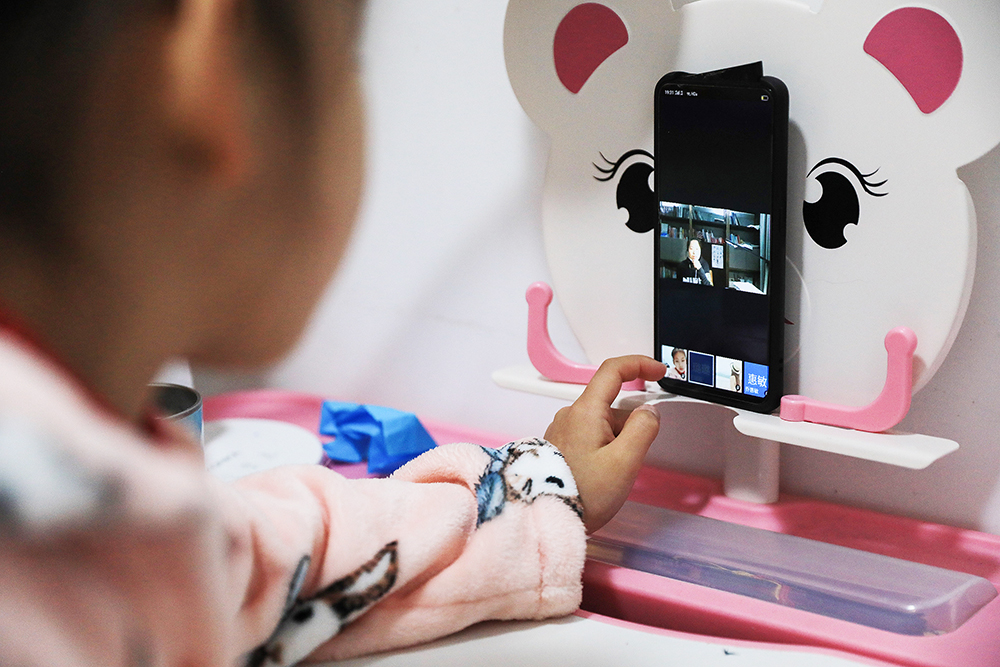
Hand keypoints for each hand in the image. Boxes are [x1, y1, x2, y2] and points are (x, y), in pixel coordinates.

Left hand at [543, 355, 665, 532]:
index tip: (658, 371)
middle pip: (612, 404)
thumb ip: (643, 429)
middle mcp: (570, 415)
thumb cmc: (581, 494)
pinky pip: (591, 436)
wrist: (545, 518)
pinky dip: (605, 449)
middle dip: (631, 424)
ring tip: (611, 476)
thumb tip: (649, 412)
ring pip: (603, 423)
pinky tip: (602, 475)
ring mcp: (563, 430)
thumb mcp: (624, 462)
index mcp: (585, 411)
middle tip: (633, 457)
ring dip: (618, 441)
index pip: (613, 371)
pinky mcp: (561, 445)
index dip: (639, 365)